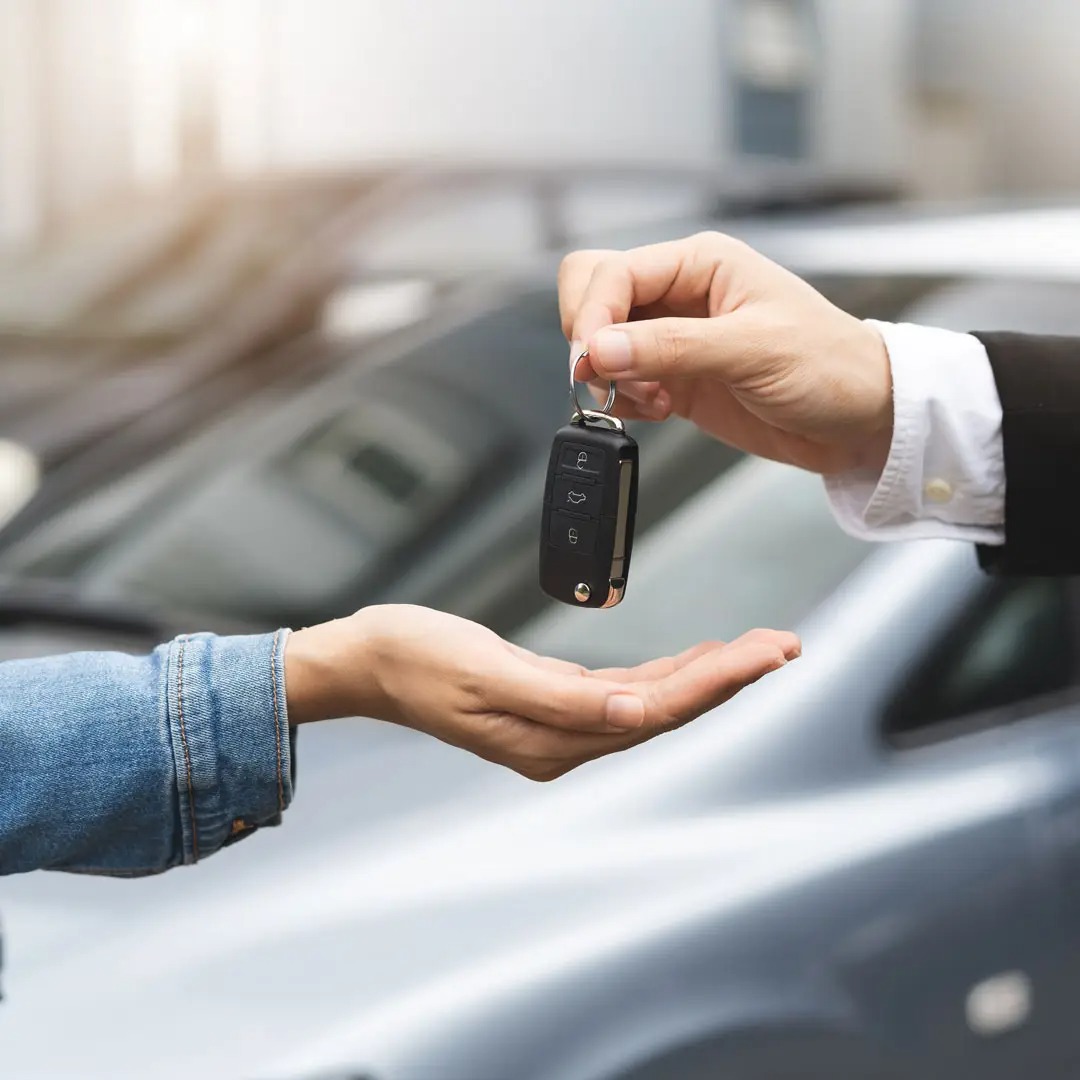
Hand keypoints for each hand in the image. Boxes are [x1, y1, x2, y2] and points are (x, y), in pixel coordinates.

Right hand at [285, 605, 798, 780]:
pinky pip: (623, 692)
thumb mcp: (486, 672)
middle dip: (730, 677)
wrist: (368, 660)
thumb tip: (639, 715)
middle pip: (667, 709)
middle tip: (785, 644)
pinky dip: (666, 673)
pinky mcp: (550, 702)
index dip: (719, 682)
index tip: (768, 653)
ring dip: (706, 675)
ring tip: (756, 649)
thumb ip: (564, 698)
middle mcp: (564, 741)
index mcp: (552, 740)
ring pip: (652, 701)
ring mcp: (557, 725)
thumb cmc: (415, 657)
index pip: (657, 712)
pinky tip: (692, 657)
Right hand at [559, 231, 893, 474]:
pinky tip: (656, 409)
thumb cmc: (831, 365)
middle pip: (595, 294)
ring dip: (607, 375)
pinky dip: (623, 400)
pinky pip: (621, 382)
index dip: (593, 315)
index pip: (614, 272)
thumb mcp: (753, 349)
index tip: (592, 361)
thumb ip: (671, 347)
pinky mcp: (675, 379)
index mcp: (701, 263)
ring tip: (647, 397)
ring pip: (602, 343)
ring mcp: (675, 338)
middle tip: (603, 376)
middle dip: (588, 337)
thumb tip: (600, 350)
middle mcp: (681, 294)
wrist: (861, 418)